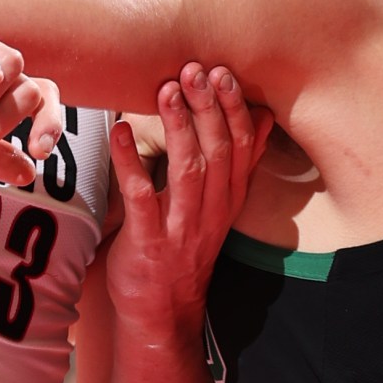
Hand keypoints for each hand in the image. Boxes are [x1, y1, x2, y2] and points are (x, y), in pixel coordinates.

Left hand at [101, 64, 261, 342]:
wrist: (163, 312)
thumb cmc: (184, 250)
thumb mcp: (220, 206)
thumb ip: (239, 163)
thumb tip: (263, 117)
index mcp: (229, 199)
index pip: (243, 147)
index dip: (235, 109)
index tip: (223, 72)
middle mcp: (211, 211)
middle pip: (219, 152)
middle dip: (208, 108)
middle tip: (194, 70)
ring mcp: (181, 227)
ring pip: (188, 171)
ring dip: (178, 128)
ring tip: (166, 90)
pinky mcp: (149, 242)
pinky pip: (140, 197)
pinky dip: (131, 162)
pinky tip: (119, 131)